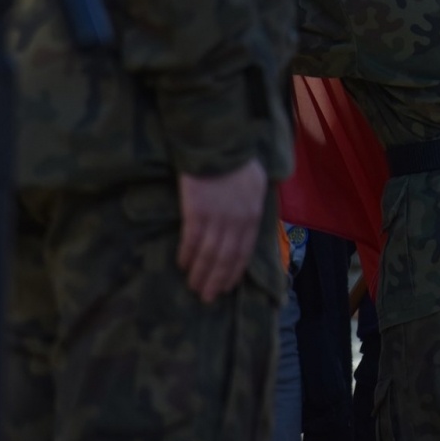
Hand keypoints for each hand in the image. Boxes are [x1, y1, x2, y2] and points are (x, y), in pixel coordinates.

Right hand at [176, 158, 268, 302]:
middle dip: (216, 280)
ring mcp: (217, 218)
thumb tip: (247, 227)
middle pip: (227, 258)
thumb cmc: (237, 161)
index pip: (244, 252)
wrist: (218, 143)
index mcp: (254, 215)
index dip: (234, 272)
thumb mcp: (257, 185)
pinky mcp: (197, 212)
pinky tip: (182, 264)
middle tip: (206, 297)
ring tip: (193, 286)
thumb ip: (252, 208)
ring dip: (200, 273)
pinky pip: (191, 240)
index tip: (226, 287)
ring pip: (210, 254)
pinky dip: (187, 254)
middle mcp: (238, 221)